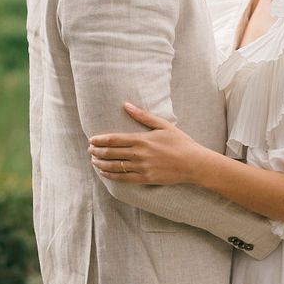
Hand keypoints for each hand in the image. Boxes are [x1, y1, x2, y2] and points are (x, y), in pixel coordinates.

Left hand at [89, 102, 205, 185]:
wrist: (193, 163)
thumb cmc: (180, 142)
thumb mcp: (163, 125)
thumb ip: (143, 116)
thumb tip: (126, 105)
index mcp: (142, 139)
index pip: (114, 139)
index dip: (99, 140)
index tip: (91, 140)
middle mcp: (139, 154)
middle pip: (111, 153)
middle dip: (97, 151)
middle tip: (89, 150)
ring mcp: (142, 168)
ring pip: (115, 166)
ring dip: (101, 164)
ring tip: (94, 161)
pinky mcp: (145, 178)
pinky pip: (124, 178)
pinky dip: (111, 176)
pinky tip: (104, 173)